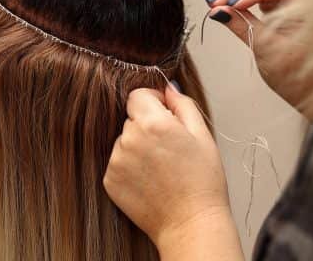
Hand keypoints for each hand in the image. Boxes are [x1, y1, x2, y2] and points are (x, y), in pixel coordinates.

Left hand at [103, 86, 241, 257]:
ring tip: (161, 167)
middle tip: (169, 148)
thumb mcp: (202, 135)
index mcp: (153, 123)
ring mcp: (116, 161)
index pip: (137, 95)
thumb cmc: (202, 181)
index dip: (153, 102)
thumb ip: (182, 105)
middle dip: (147, 126)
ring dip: (138, 147)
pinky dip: (130, 167)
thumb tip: (168, 88)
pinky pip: (118, 161)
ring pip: (124, 141)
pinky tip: (150, 179)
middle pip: (132, 119)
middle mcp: (129, 139)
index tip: (165, 116)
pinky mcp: (110, 180)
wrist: (190, 223)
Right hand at [205, 0, 312, 119]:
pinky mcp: (280, 1)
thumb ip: (242, 26)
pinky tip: (228, 4)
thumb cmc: (297, 71)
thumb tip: (217, 12)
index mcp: (308, 1)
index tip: (227, 3)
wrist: (311, 86)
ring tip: (217, 3)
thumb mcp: (266, 48)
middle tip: (214, 3)